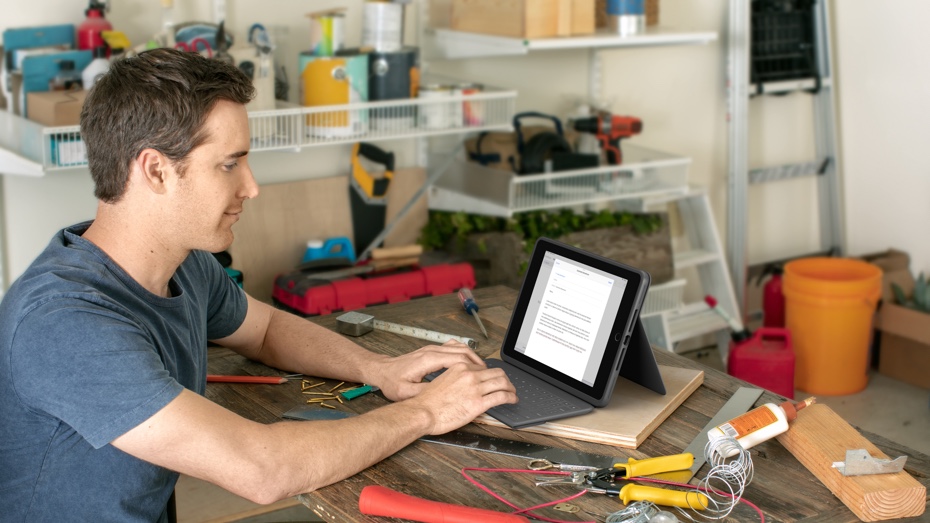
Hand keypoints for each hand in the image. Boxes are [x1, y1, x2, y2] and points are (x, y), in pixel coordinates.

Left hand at [371, 341, 485, 400]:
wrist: (382, 371)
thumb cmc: (392, 382)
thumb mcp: (406, 392)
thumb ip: (425, 391)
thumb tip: (444, 394)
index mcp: (429, 360)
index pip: (458, 359)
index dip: (474, 367)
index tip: (485, 376)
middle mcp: (432, 351)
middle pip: (462, 351)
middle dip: (478, 362)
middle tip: (489, 374)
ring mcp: (432, 349)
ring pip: (459, 347)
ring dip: (472, 357)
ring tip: (482, 370)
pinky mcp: (431, 350)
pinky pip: (453, 347)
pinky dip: (463, 353)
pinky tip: (468, 363)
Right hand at [405, 362, 517, 434]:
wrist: (423, 412)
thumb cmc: (428, 401)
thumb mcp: (443, 381)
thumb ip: (457, 380)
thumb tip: (467, 386)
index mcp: (460, 368)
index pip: (484, 368)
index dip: (492, 375)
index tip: (495, 380)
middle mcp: (469, 375)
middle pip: (497, 372)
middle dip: (505, 379)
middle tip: (508, 385)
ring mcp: (475, 388)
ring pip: (502, 382)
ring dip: (511, 388)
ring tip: (513, 393)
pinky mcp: (478, 403)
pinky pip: (501, 396)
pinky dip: (511, 397)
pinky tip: (512, 400)